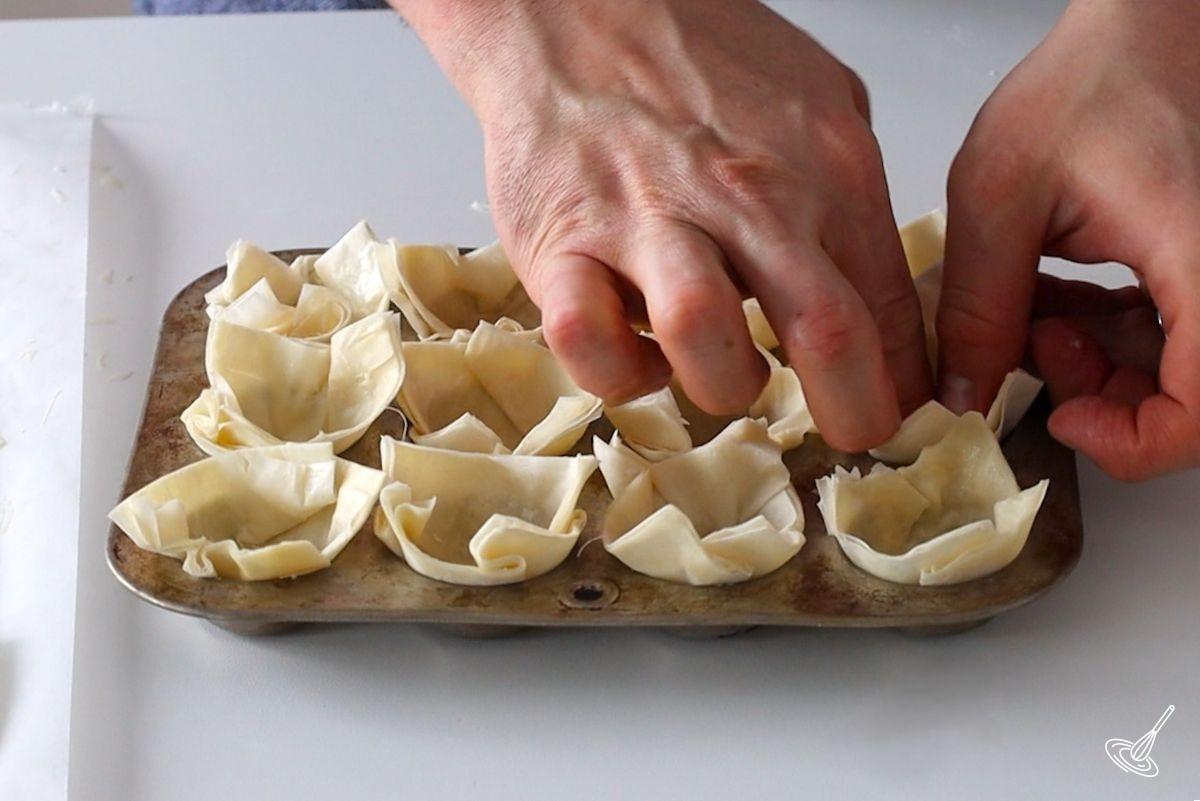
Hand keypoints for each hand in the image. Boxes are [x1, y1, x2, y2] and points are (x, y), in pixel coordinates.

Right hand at [394, 0, 931, 450]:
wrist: (576, 9)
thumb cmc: (696, 57)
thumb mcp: (818, 102)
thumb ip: (855, 196)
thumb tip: (883, 291)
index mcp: (821, 170)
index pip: (890, 305)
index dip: (904, 382)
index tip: (894, 408)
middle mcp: (746, 199)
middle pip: (828, 333)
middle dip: (851, 412)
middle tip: (842, 430)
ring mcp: (650, 223)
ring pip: (705, 342)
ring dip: (725, 383)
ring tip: (721, 370)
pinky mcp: (563, 245)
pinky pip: (589, 343)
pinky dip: (618, 372)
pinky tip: (633, 353)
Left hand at [938, 0, 1199, 480]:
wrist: (1138, 33)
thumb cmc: (1086, 85)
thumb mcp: (999, 197)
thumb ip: (979, 306)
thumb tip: (960, 398)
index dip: (1137, 439)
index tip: (1066, 417)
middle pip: (1189, 402)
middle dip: (1102, 398)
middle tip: (1033, 348)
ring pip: (1173, 376)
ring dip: (1094, 367)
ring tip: (1034, 312)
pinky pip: (1165, 340)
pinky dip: (1103, 340)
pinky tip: (1052, 302)